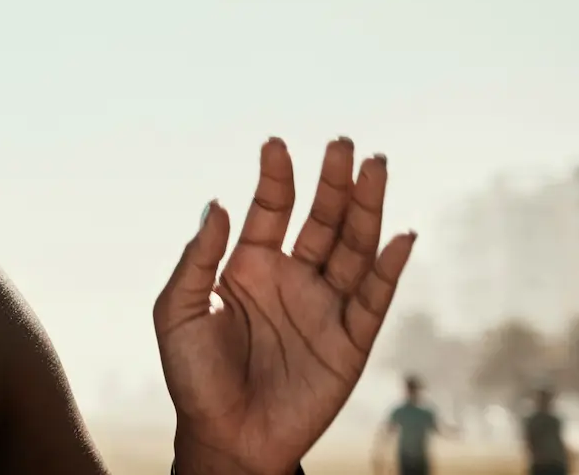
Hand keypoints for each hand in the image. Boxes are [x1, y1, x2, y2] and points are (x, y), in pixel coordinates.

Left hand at [153, 138, 414, 474]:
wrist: (223, 435)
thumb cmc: (192, 375)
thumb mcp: (177, 310)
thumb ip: (197, 258)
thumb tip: (216, 203)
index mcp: (248, 267)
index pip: (270, 211)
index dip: (276, 178)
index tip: (276, 143)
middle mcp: (290, 279)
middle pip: (321, 221)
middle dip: (333, 183)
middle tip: (343, 143)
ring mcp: (322, 308)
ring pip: (353, 249)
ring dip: (366, 210)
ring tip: (375, 168)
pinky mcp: (349, 343)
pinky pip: (374, 300)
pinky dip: (390, 268)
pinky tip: (400, 236)